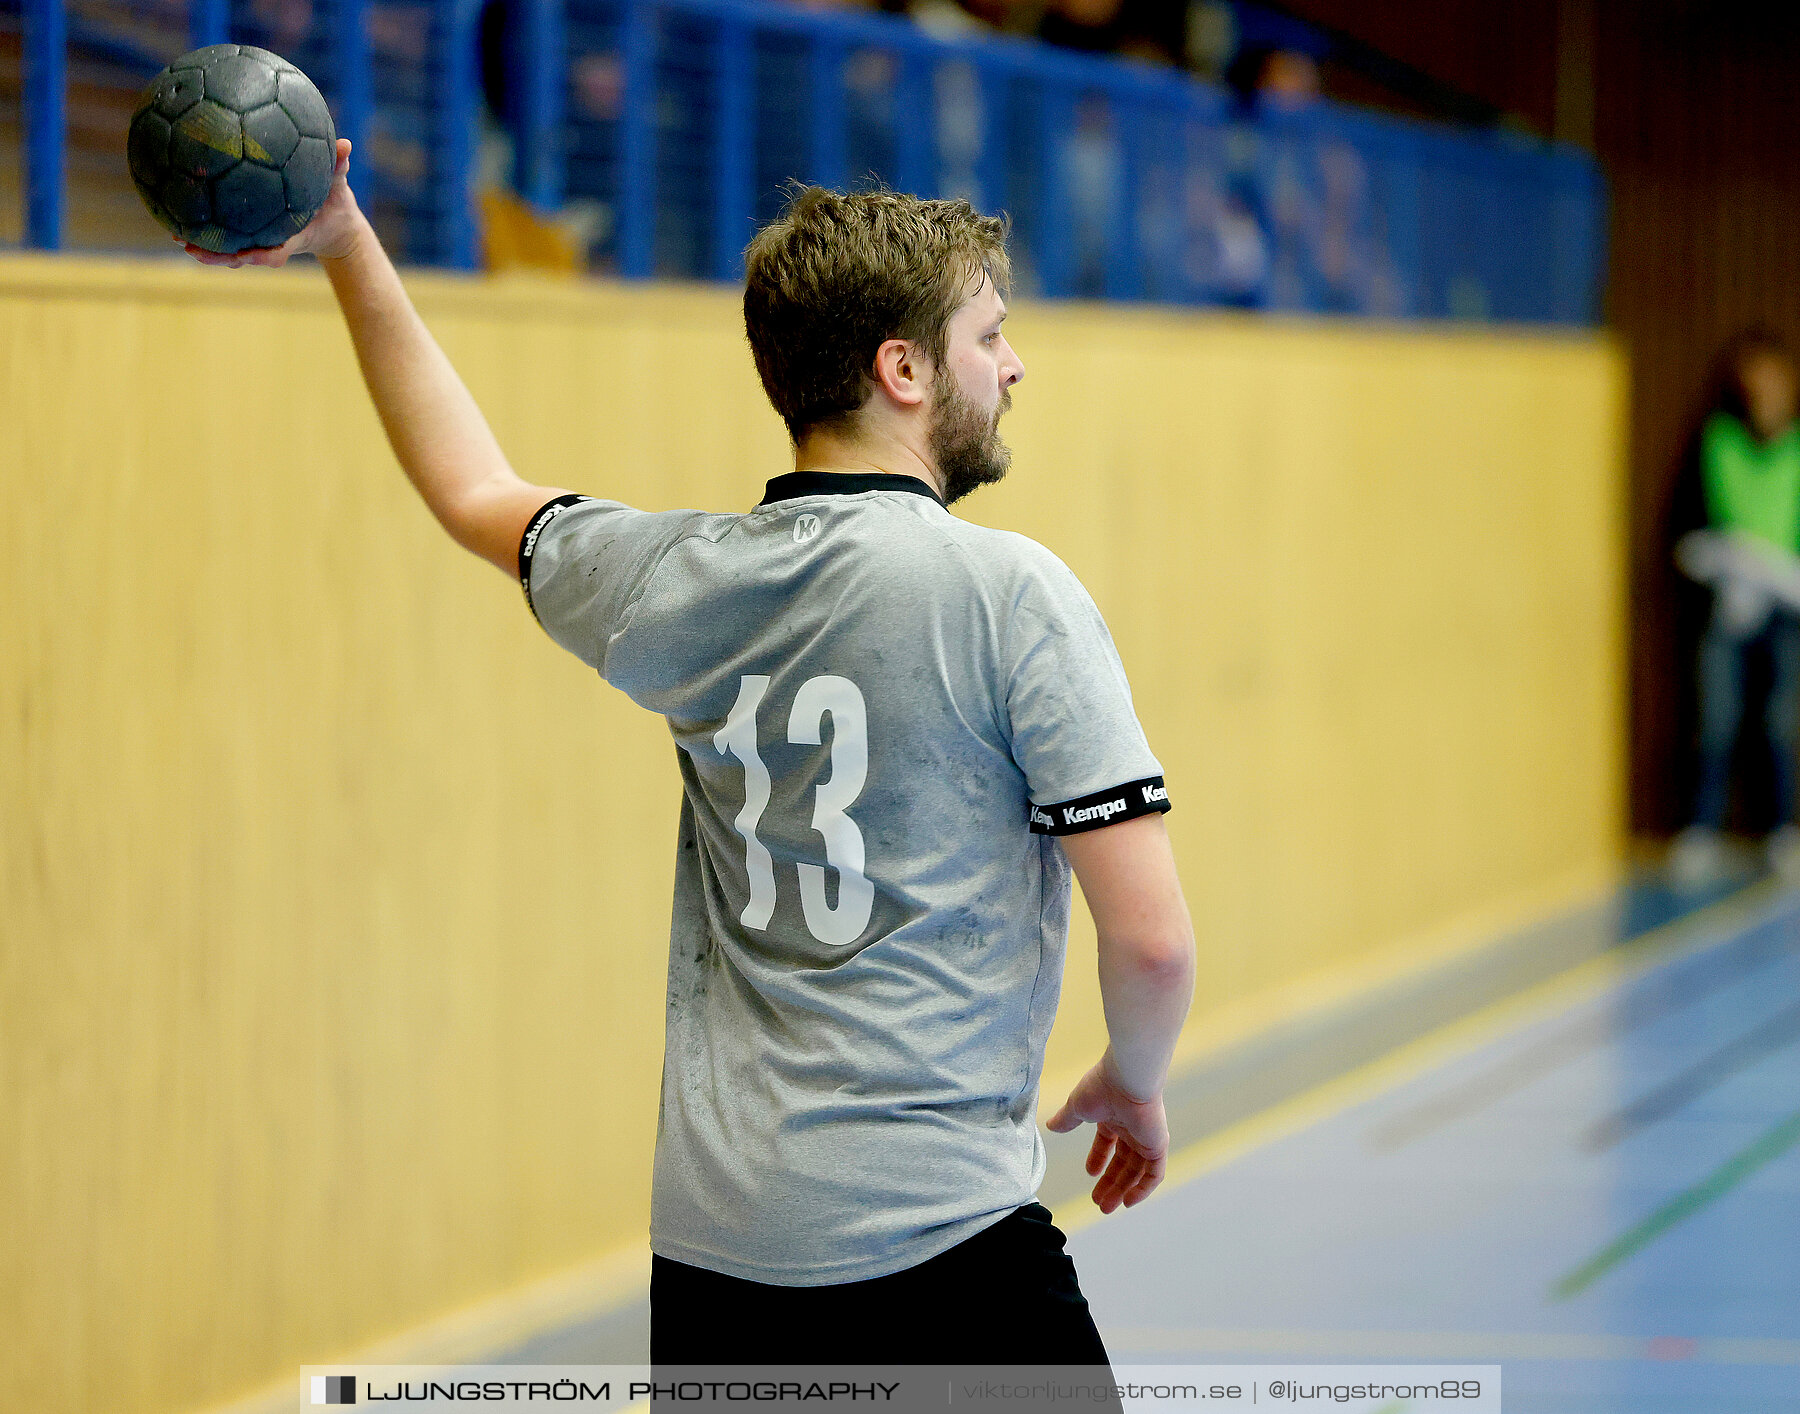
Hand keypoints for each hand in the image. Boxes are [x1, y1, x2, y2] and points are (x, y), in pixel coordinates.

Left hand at [176, 137, 363, 267]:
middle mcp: (272, 243)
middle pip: (242, 257)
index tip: (244, 255)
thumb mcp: (340, 186)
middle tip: (191, 247)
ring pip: (230, 251)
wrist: (333, 225)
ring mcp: (260, 241)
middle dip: (218, 256)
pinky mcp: (251, 234)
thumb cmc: (335, 203)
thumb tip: (346, 144)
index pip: (274, 252)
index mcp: (292, 239)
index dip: (258, 255)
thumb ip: (339, 167)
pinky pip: (228, 235)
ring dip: (205, 248)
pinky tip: (182, 215)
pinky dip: (206, 229)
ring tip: (177, 237)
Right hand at [1045, 1049, 1169, 1213]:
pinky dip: (1143, 1189)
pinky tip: (1128, 1202)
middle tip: (1099, 1202)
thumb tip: (1051, 1126)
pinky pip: (1154, 1173)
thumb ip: (1066, 1119)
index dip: (1098, 1159)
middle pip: (1123, 1162)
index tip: (1089, 1174)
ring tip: (1107, 1207)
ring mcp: (1146, 1137)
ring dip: (1122, 1190)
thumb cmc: (1101, 1087)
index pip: (1108, 1143)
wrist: (1127, 1079)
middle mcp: (1132, 1128)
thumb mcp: (1076, 1107)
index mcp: (1114, 1116)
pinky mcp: (1158, 1145)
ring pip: (1136, 1171)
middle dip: (1110, 1183)